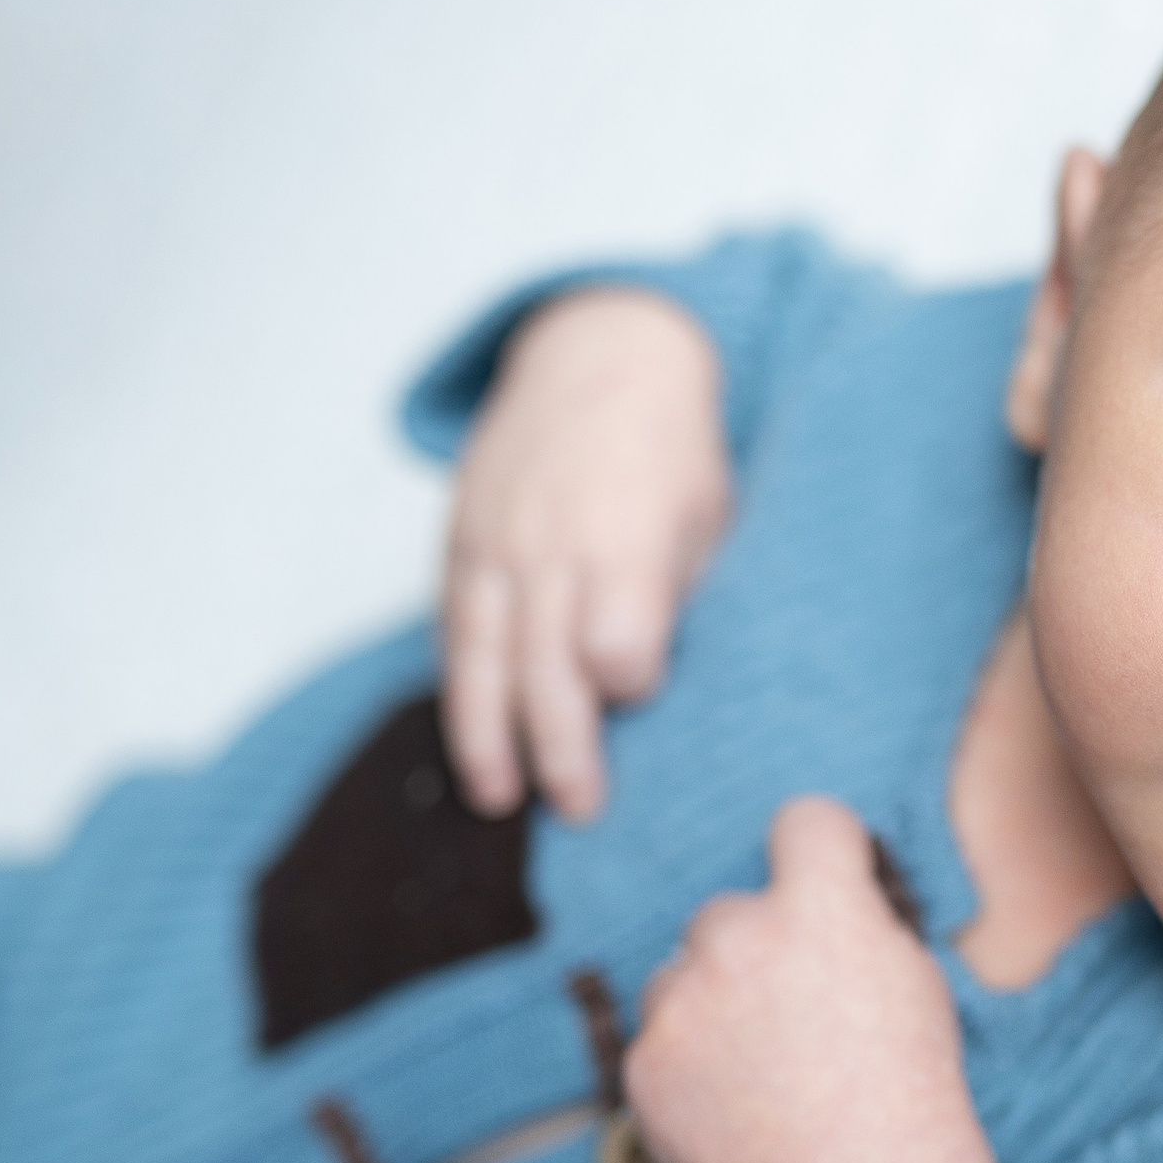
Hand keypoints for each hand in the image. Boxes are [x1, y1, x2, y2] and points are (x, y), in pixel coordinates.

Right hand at [442, 286, 730, 819]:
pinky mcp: (461, 544)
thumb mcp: (709, 511)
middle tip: (582, 809)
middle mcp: (550, 541)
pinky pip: (453, 630)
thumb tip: (660, 684)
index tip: (644, 696)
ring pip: (482, 658)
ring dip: (489, 737)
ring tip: (502, 799)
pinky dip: (460, 689)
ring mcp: (496, 542)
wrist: (602, 354)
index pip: (615, 638)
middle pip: (545, 665)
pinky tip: (473, 739)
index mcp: (626, 532)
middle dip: (562, 748)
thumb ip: (682, 594)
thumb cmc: (674, 447)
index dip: (631, 681)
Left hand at [627, 799, 999, 1162]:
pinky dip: (686, 1067)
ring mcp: (684, 999)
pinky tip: (733, 1108)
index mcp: (821, 907)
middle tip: (791, 1018)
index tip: (822, 875)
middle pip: (728, 910)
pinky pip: (658, 1039)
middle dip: (753, 951)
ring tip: (762, 1073)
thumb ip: (857, 920)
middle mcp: (741, 936)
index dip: (819, 846)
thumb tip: (827, 888)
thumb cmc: (903, 1088)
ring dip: (710, 1007)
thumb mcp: (910, 977)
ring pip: (681, 975)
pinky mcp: (644, 1061)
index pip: (805, 819)